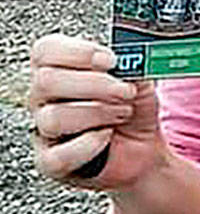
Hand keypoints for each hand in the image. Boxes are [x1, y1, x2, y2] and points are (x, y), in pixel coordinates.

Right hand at [29, 34, 166, 190]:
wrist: (143, 146)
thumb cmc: (132, 106)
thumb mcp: (138, 77)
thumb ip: (131, 62)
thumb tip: (130, 55)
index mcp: (59, 67)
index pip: (45, 50)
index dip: (78, 52)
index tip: (111, 60)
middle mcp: (43, 98)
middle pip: (46, 82)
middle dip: (96, 84)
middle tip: (125, 91)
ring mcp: (43, 130)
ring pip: (53, 118)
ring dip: (98, 113)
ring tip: (122, 113)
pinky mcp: (49, 162)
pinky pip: (58, 156)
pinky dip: (89, 144)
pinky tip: (106, 136)